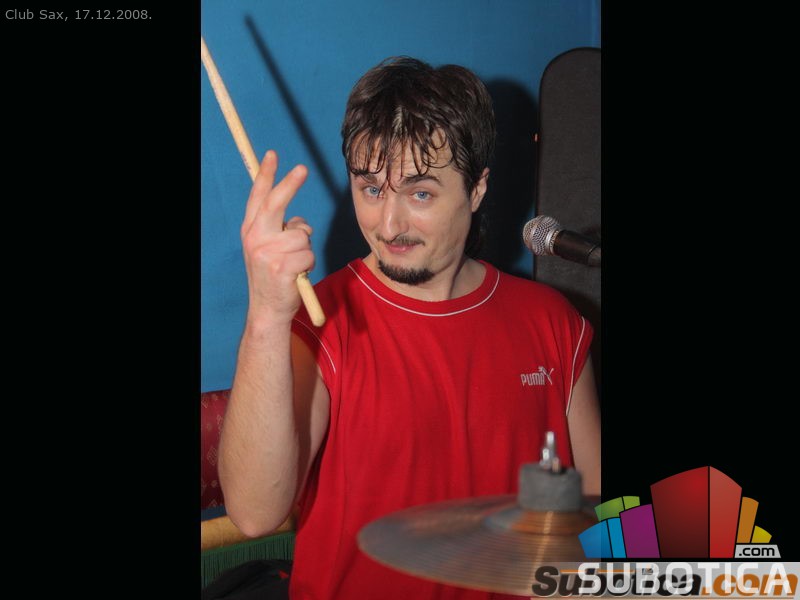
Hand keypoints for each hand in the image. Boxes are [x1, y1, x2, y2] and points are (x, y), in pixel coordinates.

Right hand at [240, 150, 314, 323]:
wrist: (267, 310)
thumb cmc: (274, 277)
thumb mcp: (269, 249)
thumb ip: (281, 231)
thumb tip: (301, 224)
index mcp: (251, 231)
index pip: (258, 197)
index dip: (265, 175)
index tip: (271, 155)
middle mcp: (255, 238)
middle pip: (276, 204)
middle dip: (289, 184)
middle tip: (303, 167)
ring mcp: (267, 253)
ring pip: (303, 234)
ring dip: (306, 249)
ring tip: (294, 264)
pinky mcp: (281, 267)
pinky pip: (309, 254)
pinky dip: (309, 263)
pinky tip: (297, 275)